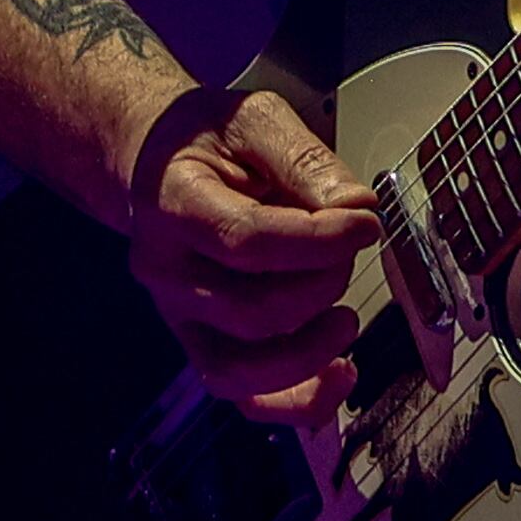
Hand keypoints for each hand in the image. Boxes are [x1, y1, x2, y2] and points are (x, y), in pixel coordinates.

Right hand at [126, 85, 383, 422]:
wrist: (154, 160)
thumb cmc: (206, 139)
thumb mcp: (256, 119)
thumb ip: (306, 161)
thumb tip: (356, 209)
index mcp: (174, 204)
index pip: (247, 240)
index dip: (317, 242)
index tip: (366, 224)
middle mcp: (167, 271)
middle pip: (250, 309)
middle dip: (322, 284)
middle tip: (352, 246)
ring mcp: (179, 315)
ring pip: (241, 370)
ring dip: (310, 354)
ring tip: (347, 318)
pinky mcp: (199, 341)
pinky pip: (242, 397)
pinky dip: (294, 400)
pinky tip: (338, 375)